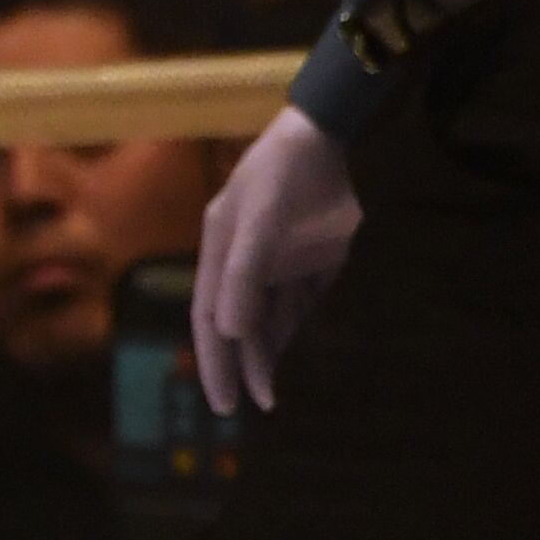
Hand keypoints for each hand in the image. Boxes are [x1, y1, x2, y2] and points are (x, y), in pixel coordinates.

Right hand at [189, 106, 357, 415]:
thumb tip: (228, 331)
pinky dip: (299, 328)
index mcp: (221, 254)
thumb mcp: (261, 219)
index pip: (210, 319)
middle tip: (255, 406)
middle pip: (238, 325)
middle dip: (242, 366)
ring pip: (271, 318)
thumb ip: (245, 274)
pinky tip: (297, 354)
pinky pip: (305, 301)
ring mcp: (282, 261)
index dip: (214, 360)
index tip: (223, 400)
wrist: (329, 133)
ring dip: (271, 353)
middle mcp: (247, 263)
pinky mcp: (318, 258)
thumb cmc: (285, 172)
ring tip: (273, 393)